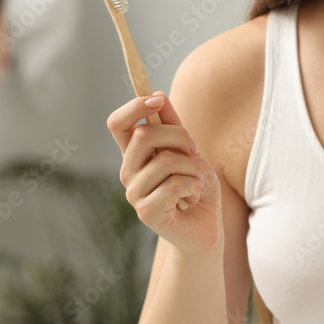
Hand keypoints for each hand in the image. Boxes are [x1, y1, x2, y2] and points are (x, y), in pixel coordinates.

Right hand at [107, 92, 222, 257]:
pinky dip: (194, 186)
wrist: (206, 227)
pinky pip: (175, 184)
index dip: (133, 107)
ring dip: (192, 168)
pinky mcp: (146, 212)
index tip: (156, 100)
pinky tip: (193, 197)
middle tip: (195, 151)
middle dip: (179, 136)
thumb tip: (158, 95)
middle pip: (143, 134)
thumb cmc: (196, 187)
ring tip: (196, 182)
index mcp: (134, 154)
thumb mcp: (189, 151)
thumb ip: (173, 126)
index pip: (117, 123)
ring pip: (165, 160)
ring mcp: (134, 193)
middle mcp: (128, 172)